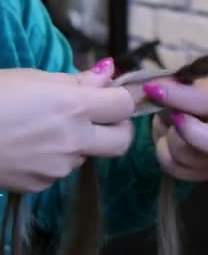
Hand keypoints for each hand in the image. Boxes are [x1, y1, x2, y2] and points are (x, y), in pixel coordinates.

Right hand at [0, 59, 134, 191]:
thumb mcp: (33, 78)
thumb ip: (77, 81)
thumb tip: (108, 75)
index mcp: (74, 107)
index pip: (124, 106)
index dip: (121, 99)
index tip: (111, 96)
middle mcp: (73, 139)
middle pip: (122, 141)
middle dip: (118, 129)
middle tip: (102, 118)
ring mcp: (58, 166)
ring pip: (88, 155)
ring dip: (81, 142)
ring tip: (47, 128)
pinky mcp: (42, 184)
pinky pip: (62, 170)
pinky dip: (56, 158)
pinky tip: (30, 145)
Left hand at [143, 79, 207, 180]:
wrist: (184, 114)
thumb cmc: (186, 95)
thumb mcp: (182, 83)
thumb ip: (173, 84)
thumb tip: (153, 89)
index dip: (181, 96)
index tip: (153, 89)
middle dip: (186, 130)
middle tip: (172, 118)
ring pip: (190, 157)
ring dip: (170, 139)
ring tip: (170, 126)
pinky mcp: (206, 173)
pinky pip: (177, 169)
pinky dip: (164, 153)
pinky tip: (168, 140)